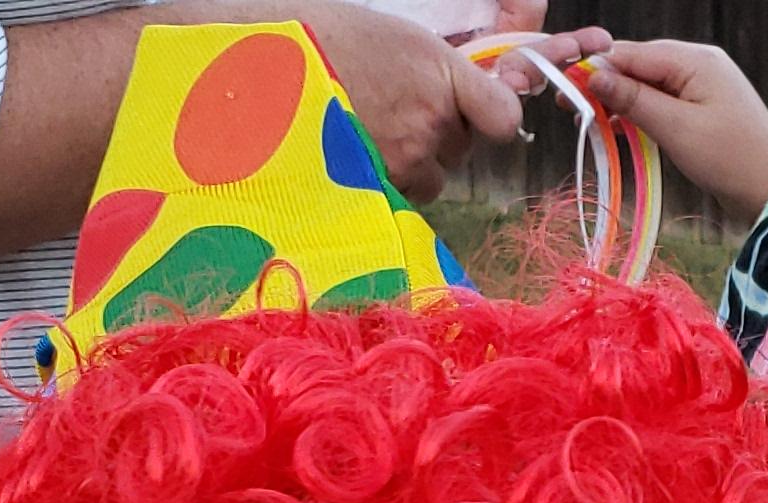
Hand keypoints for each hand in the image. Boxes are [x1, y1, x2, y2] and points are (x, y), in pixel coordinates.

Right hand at [296, 2, 525, 198]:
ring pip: (430, 180)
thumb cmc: (323, 39)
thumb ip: (435, 73)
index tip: (476, 115)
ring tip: (371, 141)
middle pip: (461, 150)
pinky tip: (355, 161)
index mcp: (440, 72)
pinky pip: (397, 199)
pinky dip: (382, 186)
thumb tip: (457, 96)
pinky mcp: (374, 187)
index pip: (501, 115)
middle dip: (438, 140)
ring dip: (412, 168)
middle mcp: (430, 119)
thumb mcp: (393, 38)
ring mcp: (403, 158)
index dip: (490, 118)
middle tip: (397, 119)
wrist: (266, 65)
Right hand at [577, 41, 767, 210]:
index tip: (562, 85)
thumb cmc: (730, 158)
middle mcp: (698, 63)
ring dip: (620, 100)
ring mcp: (701, 84)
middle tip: (569, 107)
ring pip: (648, 83)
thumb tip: (595, 76)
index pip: (632, 54)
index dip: (596, 68)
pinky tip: (619, 125)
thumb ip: (634, 100)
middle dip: (605, 83)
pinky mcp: (701, 106)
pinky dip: (639, 111)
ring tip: (587, 119)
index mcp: (695, 60)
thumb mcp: (676, 128)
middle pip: (638, 65)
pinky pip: (662, 100)